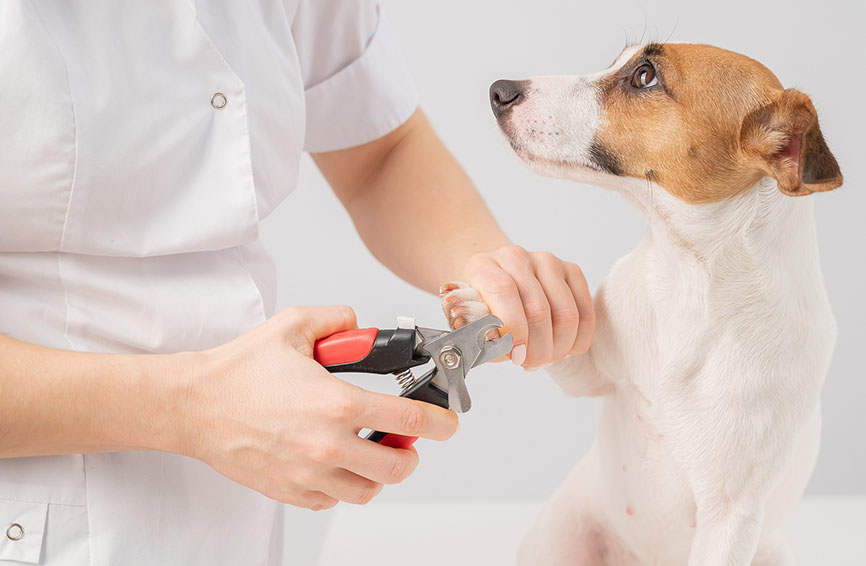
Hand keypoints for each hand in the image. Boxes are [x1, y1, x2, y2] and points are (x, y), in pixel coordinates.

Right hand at [177, 305, 457, 509]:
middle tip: (404, 439)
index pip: (409, 420)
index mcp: (336, 403)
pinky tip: (336, 462)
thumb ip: (338, 320)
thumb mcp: (293, 325)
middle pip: (398, 466)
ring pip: (369, 489)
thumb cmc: (239, 371)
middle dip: (411, 452)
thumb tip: (361, 327)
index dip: (438, 422)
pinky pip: (333, 499)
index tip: (445, 423)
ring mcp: (309, 473)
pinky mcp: (291, 490)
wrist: (194, 406)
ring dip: (379, 473)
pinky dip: (343, 485)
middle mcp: (328, 444)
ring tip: (371, 453)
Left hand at [444, 246, 593, 368]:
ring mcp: (546, 261)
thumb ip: (481, 336)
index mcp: (483, 267)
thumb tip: (505, 349)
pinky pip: (585, 312)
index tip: (517, 356)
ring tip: (546, 358)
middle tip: (531, 363)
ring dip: (559, 347)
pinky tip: (563, 349)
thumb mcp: (472, 322)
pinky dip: (578, 340)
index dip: (514, 329)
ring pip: (566, 314)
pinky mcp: (570, 270)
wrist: (498, 282)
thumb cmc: (485, 307)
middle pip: (538, 309)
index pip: (503, 291)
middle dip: (538, 348)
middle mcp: (516, 258)